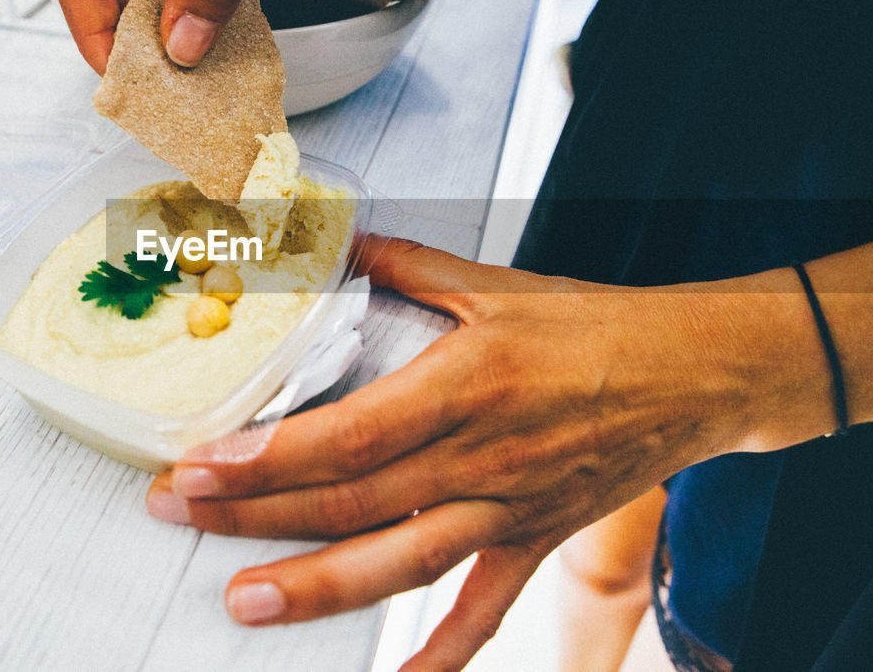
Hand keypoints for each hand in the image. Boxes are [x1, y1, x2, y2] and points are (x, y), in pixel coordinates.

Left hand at [146, 236, 832, 669]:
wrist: (694, 372)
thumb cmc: (595, 325)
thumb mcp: (495, 282)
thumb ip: (406, 264)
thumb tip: (334, 241)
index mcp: (464, 383)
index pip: (347, 432)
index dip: (267, 456)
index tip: (199, 463)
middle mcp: (480, 455)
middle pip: (351, 499)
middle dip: (254, 512)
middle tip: (178, 516)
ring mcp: (507, 507)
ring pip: (398, 561)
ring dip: (317, 588)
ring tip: (243, 603)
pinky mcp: (532, 538)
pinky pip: (483, 612)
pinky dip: (441, 657)